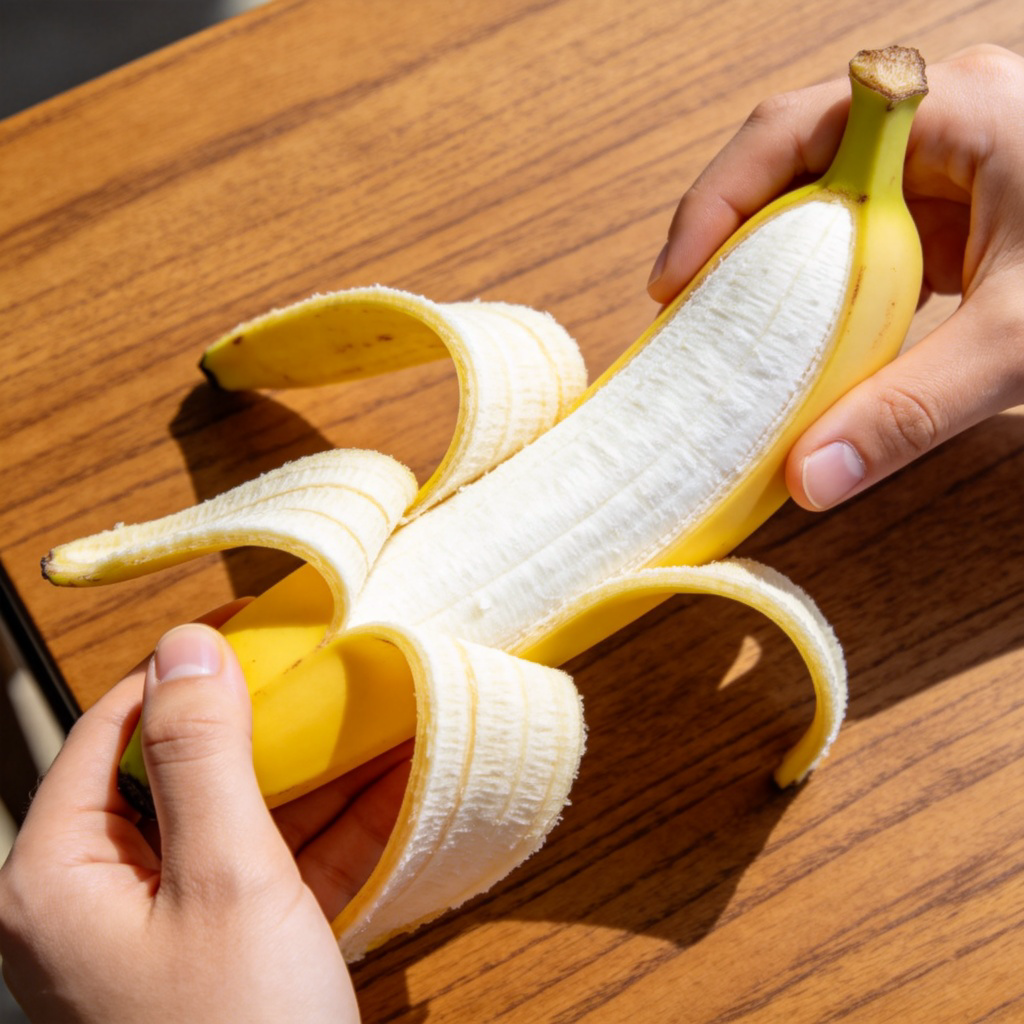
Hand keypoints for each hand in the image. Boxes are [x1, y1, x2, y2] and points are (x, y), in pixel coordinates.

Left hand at [0, 610, 410, 1022]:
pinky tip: (388, 790)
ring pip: (234, 822)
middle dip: (261, 725)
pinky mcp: (222, 957)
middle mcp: (99, 900)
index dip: (182, 674)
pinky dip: (325, 834)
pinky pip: (269, 873)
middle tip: (324, 674)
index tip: (254, 634)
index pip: (112, 729)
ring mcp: (164, 932)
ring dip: (307, 775)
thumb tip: (184, 645)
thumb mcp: (226, 881)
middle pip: (177, 774)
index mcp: (60, 876)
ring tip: (368, 717)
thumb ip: (203, 756)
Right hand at [647, 44, 1023, 509]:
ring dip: (772, 262)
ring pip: (824, 198)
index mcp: (950, 114)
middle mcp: (938, 123)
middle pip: (792, 160)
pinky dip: (823, 283)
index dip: (715, 202)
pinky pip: (863, 233)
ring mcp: (948, 164)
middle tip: (686, 313)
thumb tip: (808, 478)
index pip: (792, 131)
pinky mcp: (958, 208)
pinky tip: (807, 335)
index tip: (672, 283)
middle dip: (730, 234)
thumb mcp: (1019, 339)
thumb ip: (911, 408)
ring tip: (729, 329)